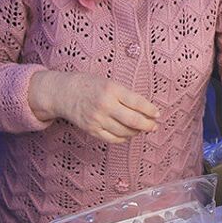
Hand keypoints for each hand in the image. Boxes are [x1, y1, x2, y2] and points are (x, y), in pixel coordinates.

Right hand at [29, 70, 159, 142]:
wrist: (64, 93)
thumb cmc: (90, 85)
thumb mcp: (109, 83)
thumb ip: (126, 95)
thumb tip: (147, 111)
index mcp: (111, 89)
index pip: (137, 103)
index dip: (151, 110)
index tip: (157, 114)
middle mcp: (105, 105)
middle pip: (133, 121)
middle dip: (148, 125)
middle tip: (153, 126)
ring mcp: (97, 119)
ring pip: (124, 132)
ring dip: (136, 132)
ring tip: (140, 129)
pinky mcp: (91, 130)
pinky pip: (113, 139)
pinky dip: (123, 138)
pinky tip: (127, 133)